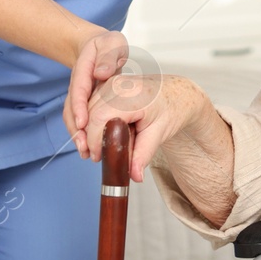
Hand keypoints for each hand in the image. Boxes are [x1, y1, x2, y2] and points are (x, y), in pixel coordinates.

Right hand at [65, 30, 129, 148]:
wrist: (101, 46)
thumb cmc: (110, 46)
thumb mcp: (113, 45)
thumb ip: (108, 57)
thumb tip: (101, 73)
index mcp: (85, 67)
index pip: (79, 89)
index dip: (79, 107)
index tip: (82, 123)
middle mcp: (78, 82)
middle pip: (72, 107)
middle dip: (76, 128)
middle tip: (85, 147)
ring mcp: (79, 93)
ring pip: (73, 115)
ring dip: (78, 134)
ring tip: (86, 152)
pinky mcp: (83, 101)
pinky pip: (79, 117)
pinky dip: (82, 132)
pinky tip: (88, 146)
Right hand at [79, 74, 208, 181]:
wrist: (175, 93)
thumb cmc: (170, 109)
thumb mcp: (159, 133)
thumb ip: (144, 155)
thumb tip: (135, 176)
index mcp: (130, 96)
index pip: (99, 118)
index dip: (94, 140)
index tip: (98, 157)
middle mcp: (117, 85)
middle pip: (88, 114)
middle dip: (87, 138)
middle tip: (96, 157)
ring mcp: (110, 83)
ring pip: (85, 109)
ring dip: (86, 130)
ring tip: (97, 148)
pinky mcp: (106, 85)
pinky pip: (89, 104)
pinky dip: (89, 120)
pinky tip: (100, 134)